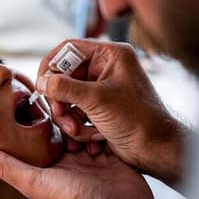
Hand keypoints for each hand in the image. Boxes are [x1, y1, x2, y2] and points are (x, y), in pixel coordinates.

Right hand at [37, 39, 187, 186]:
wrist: (156, 149)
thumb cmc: (137, 119)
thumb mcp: (96, 100)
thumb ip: (65, 87)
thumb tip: (41, 81)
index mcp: (110, 55)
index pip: (69, 49)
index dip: (51, 66)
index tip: (41, 85)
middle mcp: (106, 68)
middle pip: (65, 76)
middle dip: (60, 99)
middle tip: (60, 115)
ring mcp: (103, 88)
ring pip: (68, 96)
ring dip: (68, 116)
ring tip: (76, 131)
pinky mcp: (100, 107)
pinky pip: (77, 111)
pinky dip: (78, 125)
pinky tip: (90, 138)